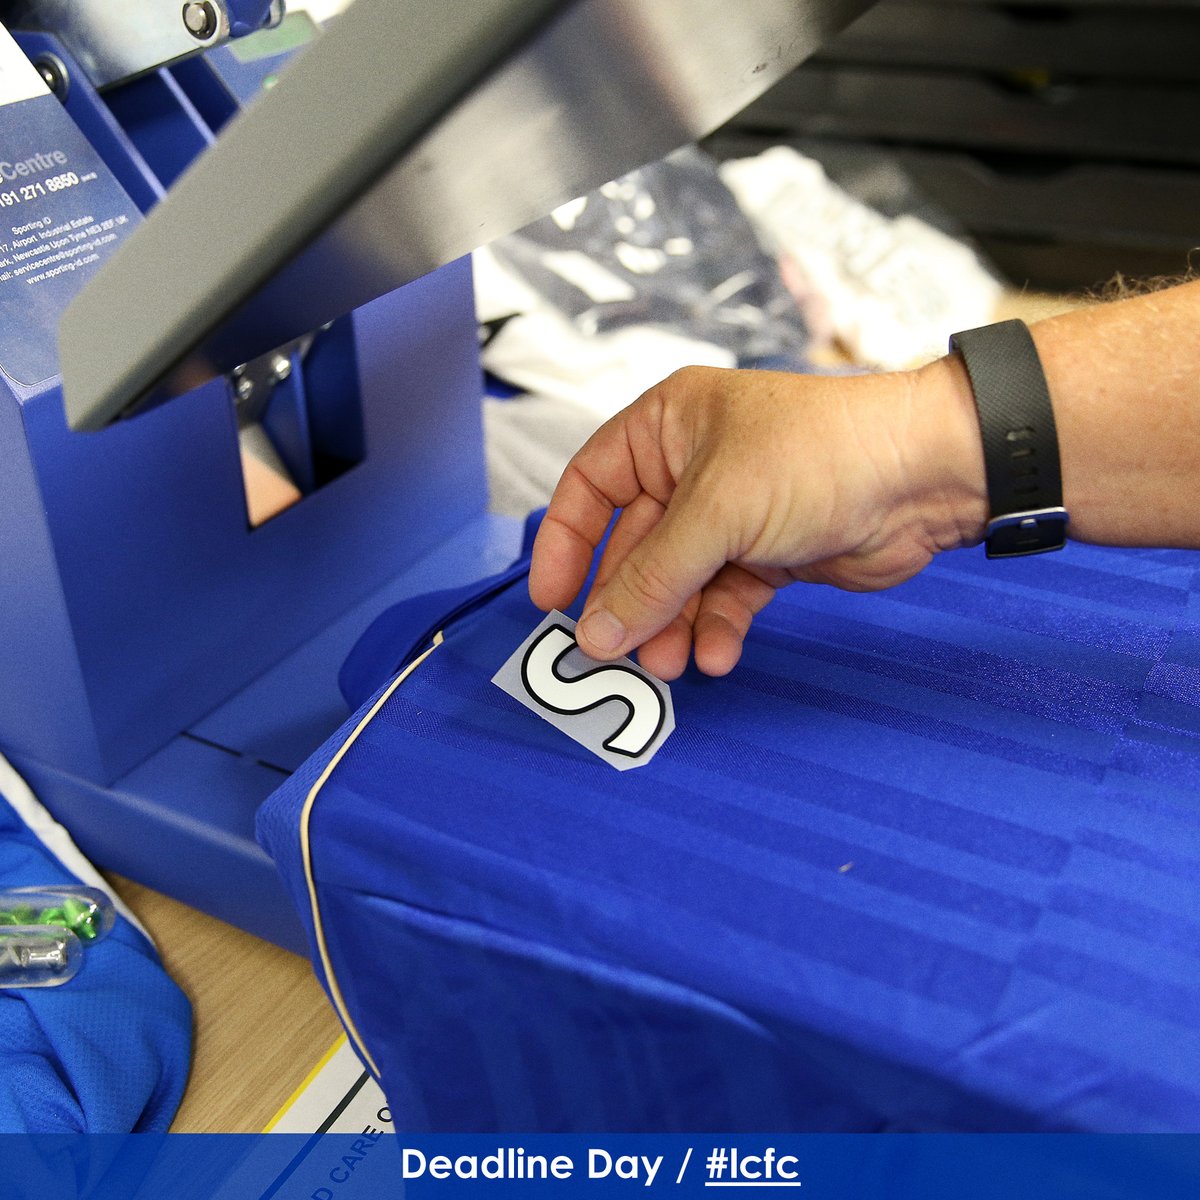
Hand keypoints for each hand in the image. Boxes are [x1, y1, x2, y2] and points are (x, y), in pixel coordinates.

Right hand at [529, 361, 986, 678]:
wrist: (926, 476)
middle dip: (628, 603)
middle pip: (634, 547)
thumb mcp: (718, 511)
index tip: (552, 600)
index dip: (566, 542)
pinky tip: (717, 656)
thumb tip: (595, 634)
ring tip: (669, 667)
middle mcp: (691, 469)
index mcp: (667, 428)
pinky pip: (722, 599)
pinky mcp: (767, 555)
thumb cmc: (820, 455)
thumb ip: (652, 577)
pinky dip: (716, 629)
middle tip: (616, 655)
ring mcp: (731, 515)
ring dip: (670, 627)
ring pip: (677, 582)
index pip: (591, 486)